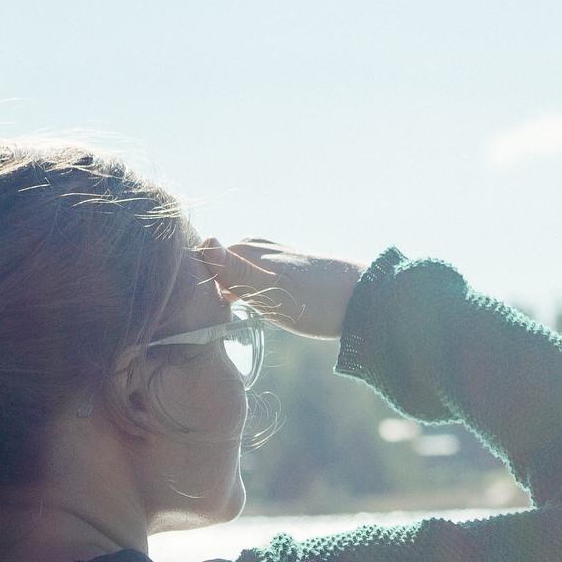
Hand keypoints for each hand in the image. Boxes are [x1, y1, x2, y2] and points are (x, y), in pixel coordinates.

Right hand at [196, 237, 362, 341]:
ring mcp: (280, 259)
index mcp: (250, 249)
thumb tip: (204, 243)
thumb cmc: (318, 300)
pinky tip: (257, 307)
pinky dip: (252, 292)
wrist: (369, 300)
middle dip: (212, 285)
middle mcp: (263, 248)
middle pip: (223, 264)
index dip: (195, 282)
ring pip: (241, 272)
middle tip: (205, 317)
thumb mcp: (272, 290)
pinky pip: (260, 279)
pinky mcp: (295, 273)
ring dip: (232, 290)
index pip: (205, 258)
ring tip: (227, 314)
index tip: (193, 310)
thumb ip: (236, 272)